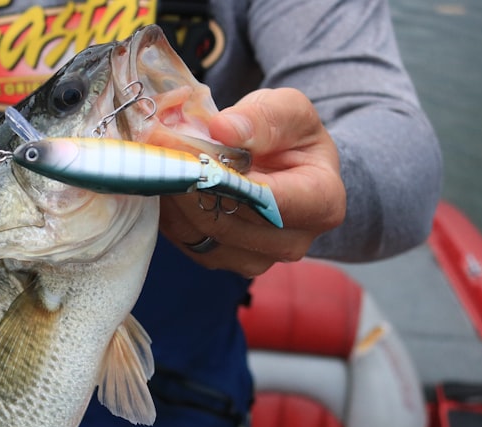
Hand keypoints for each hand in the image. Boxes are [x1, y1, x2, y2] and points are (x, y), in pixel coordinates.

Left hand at [159, 88, 345, 276]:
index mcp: (322, 203)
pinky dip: (171, 213)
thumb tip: (223, 129)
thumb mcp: (288, 111)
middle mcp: (294, 241)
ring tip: (158, 163)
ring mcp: (258, 259)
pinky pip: (189, 242)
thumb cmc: (290, 136)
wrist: (284, 163)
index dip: (225, 176)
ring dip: (175, 199)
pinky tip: (164, 184)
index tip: (190, 149)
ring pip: (204, 235)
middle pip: (231, 222)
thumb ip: (262, 118)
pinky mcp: (226, 260)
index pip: (269, 199)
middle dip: (191, 184)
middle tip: (160, 150)